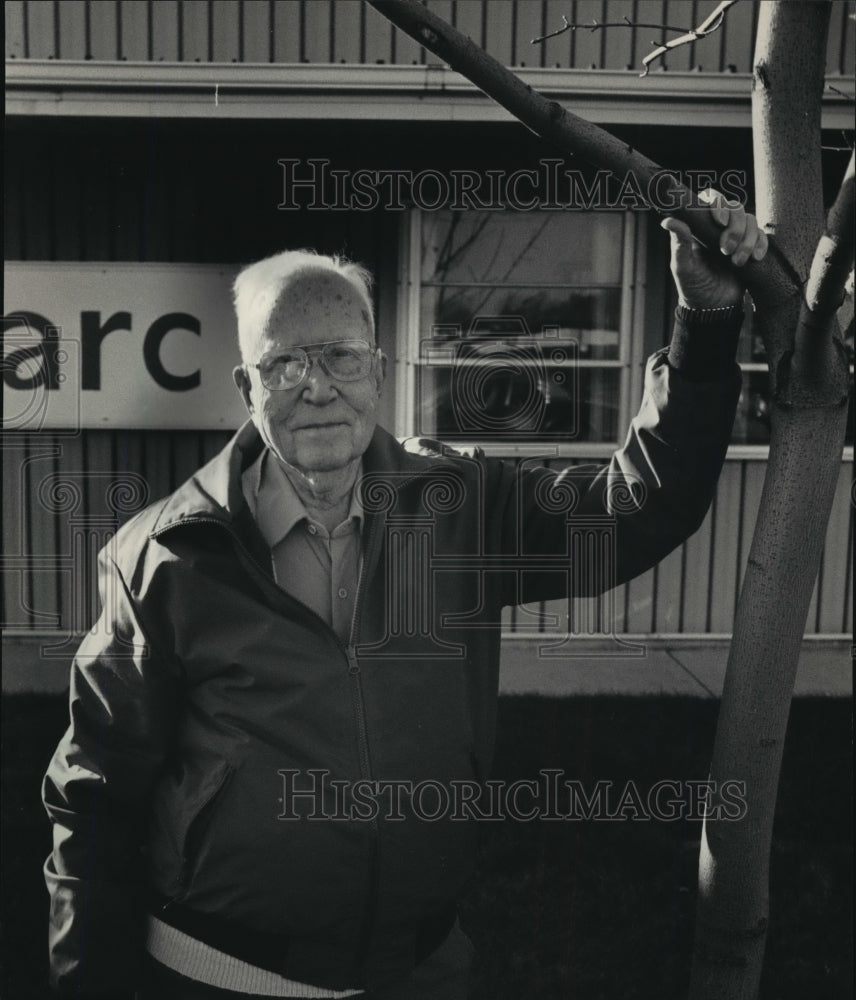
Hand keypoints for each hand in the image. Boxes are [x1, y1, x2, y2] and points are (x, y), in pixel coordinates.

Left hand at [661, 189, 768, 308]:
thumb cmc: (693, 286)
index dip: (718, 204)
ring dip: (747, 240)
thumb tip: (668, 221)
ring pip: (750, 220)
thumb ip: (679, 243)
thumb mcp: (682, 267)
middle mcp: (719, 226)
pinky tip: (754, 259)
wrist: (714, 307)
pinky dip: (761, 245)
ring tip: (736, 262)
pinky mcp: (752, 246)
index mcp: (700, 226)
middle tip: (725, 251)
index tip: (719, 222)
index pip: (711, 199)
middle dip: (734, 228)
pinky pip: (762, 235)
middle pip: (735, 207)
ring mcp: (737, 235)